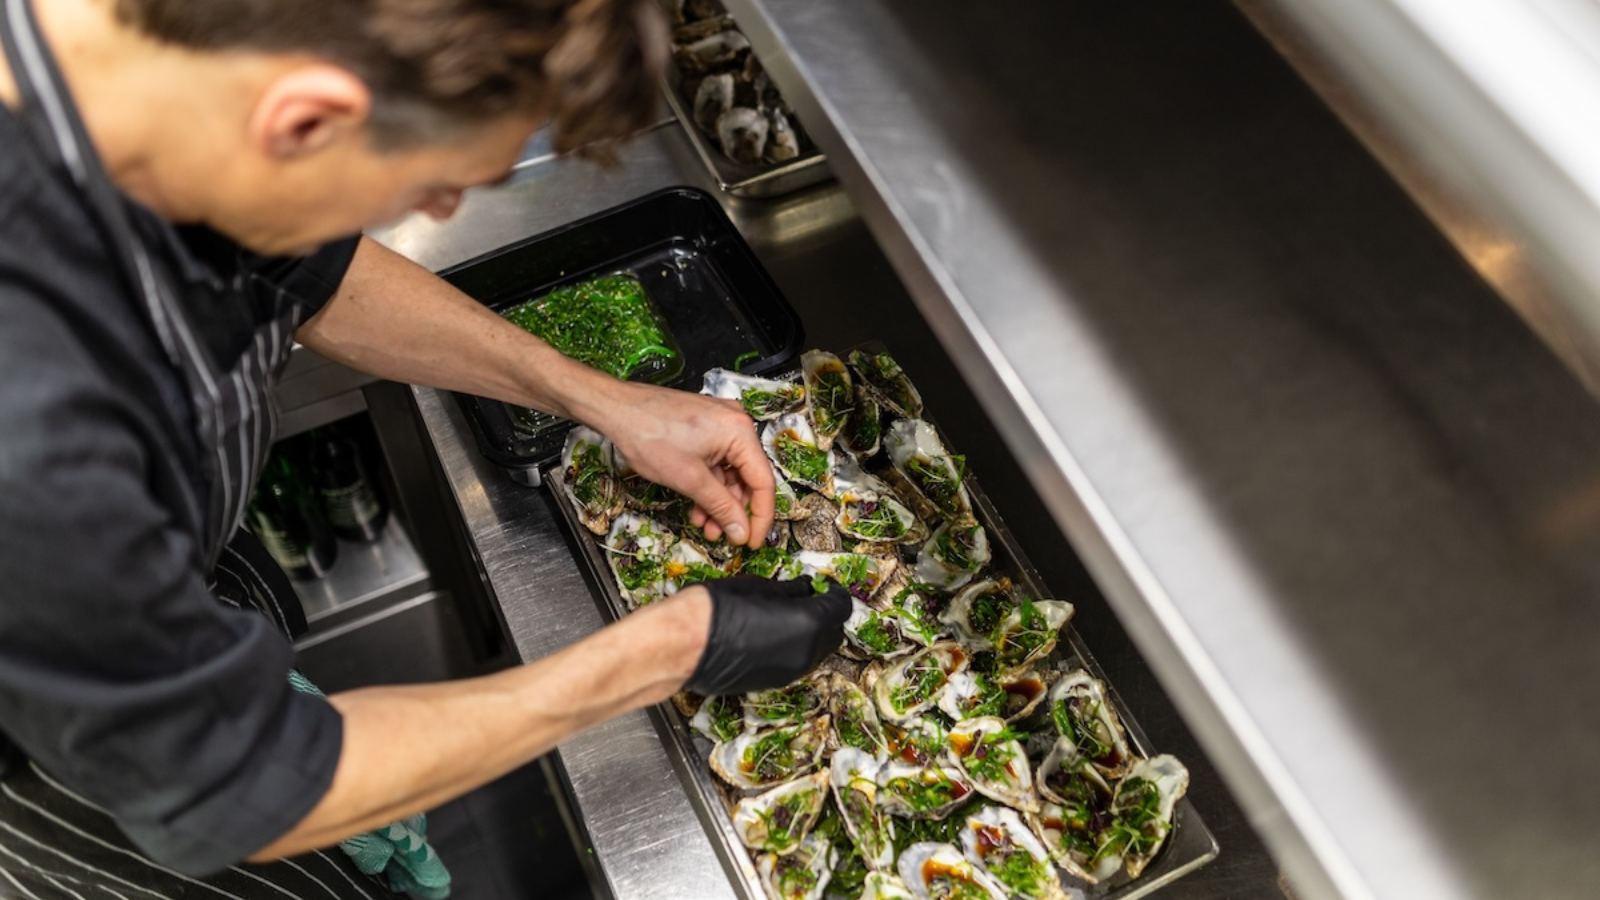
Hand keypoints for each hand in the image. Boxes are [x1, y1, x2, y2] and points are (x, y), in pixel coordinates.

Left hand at [600, 384, 774, 547]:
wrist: (616, 409)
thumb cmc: (648, 433)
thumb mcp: (690, 480)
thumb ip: (721, 508)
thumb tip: (741, 530)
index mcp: (739, 431)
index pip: (763, 482)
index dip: (760, 517)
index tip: (752, 541)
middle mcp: (735, 424)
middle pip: (747, 478)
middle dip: (733, 510)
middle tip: (723, 535)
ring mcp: (719, 424)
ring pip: (729, 474)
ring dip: (718, 501)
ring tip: (704, 524)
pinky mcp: (704, 429)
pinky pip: (716, 463)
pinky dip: (708, 486)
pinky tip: (697, 505)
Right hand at [685, 576, 851, 695]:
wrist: (684, 646)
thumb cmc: (717, 610)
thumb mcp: (759, 587)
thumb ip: (789, 590)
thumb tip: (805, 589)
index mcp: (808, 624)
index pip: (841, 608)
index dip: (835, 593)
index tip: (825, 585)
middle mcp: (806, 653)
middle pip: (834, 634)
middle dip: (828, 615)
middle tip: (812, 598)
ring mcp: (790, 672)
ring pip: (817, 652)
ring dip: (814, 633)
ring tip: (792, 615)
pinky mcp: (773, 683)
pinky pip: (797, 663)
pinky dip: (797, 647)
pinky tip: (776, 633)